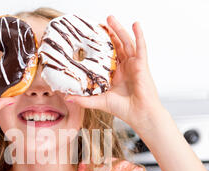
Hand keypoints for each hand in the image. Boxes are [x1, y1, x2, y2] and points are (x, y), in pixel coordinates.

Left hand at [68, 16, 164, 133]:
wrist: (140, 115)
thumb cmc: (123, 109)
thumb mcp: (99, 101)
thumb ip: (84, 99)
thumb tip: (67, 97)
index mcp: (116, 74)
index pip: (107, 55)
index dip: (100, 45)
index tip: (90, 36)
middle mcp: (125, 67)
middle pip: (116, 45)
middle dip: (109, 33)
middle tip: (100, 22)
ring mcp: (133, 64)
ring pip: (126, 42)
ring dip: (119, 29)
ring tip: (110, 18)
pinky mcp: (141, 65)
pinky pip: (140, 47)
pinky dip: (139, 35)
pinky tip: (135, 24)